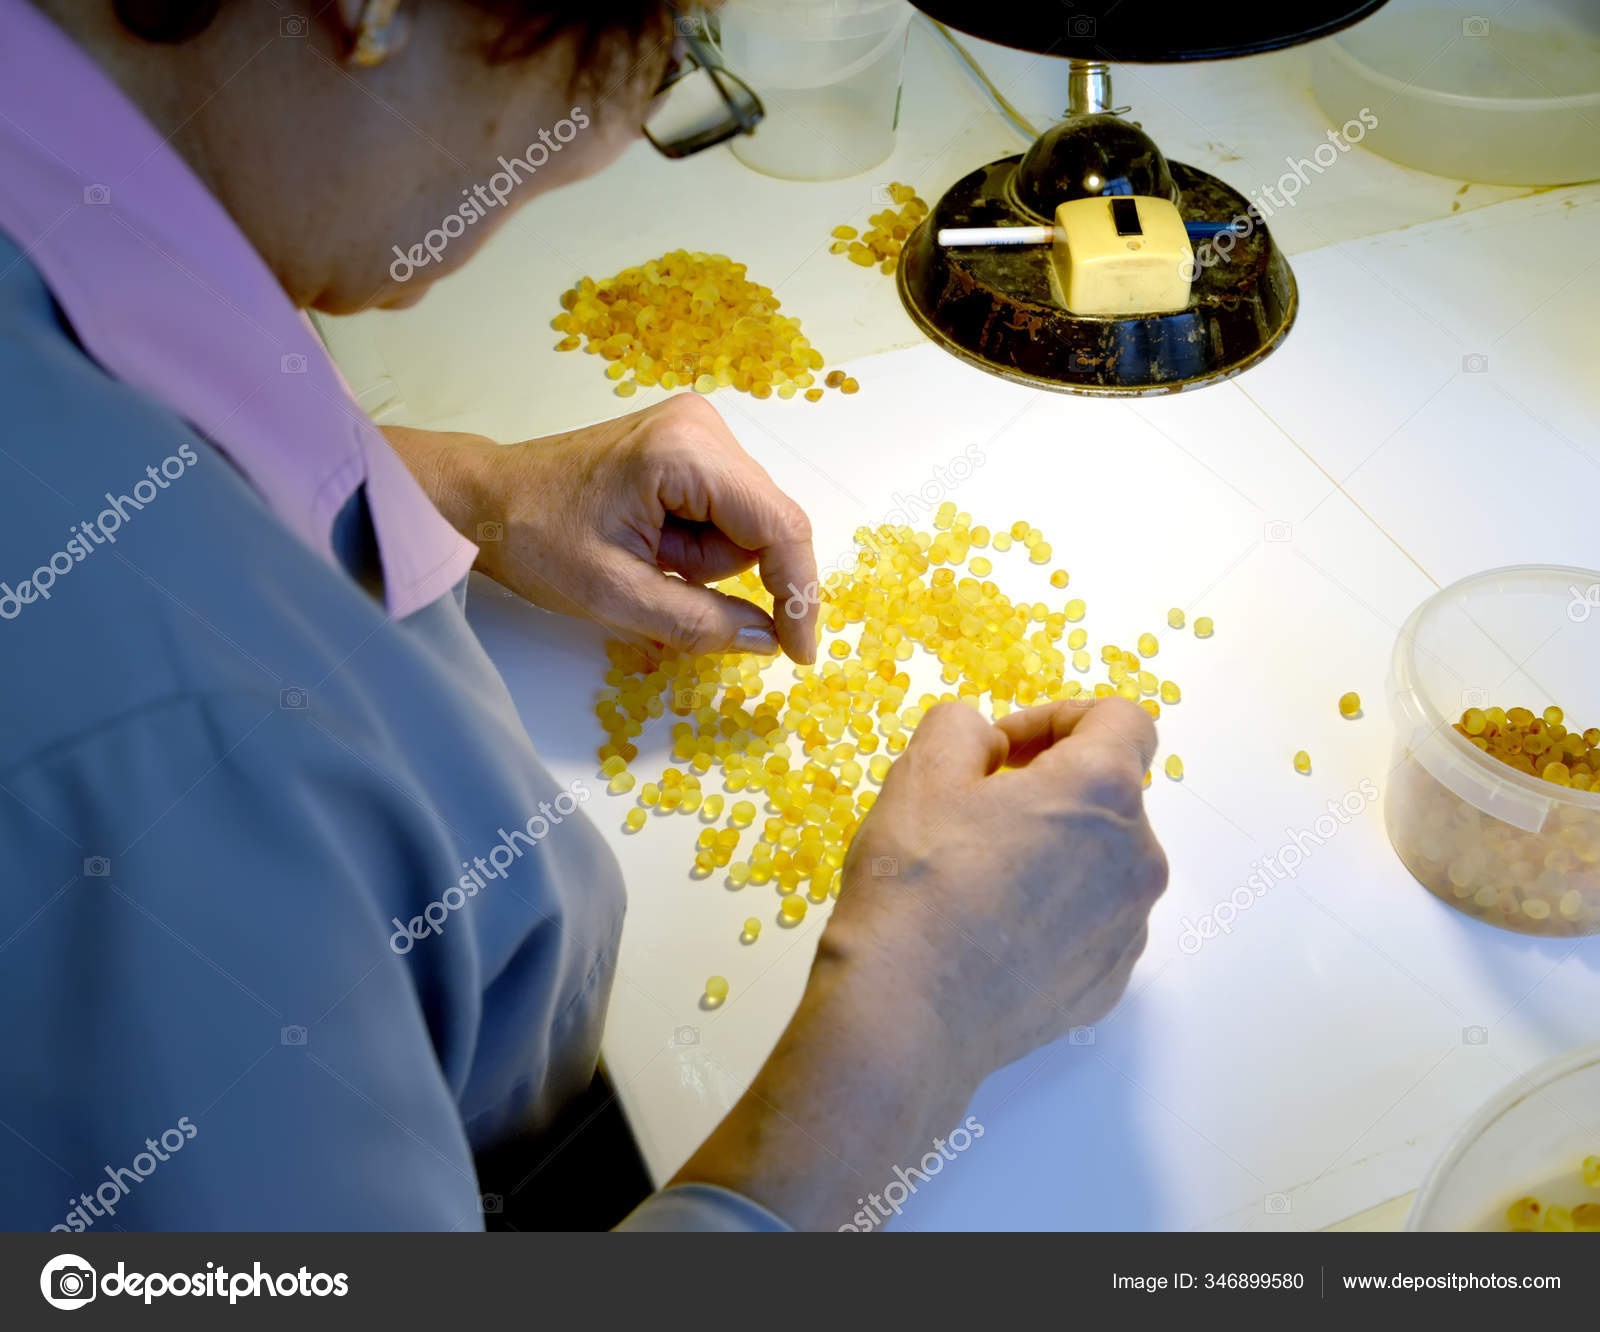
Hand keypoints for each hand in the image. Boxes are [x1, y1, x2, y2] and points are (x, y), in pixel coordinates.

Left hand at [396, 397, 818, 661]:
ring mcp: (698, 430)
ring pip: (747, 524)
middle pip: (765, 524)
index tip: (799, 653)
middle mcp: (704, 425)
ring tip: (643, 555)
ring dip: (705, 559)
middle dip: (721, 569)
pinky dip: (697, 543)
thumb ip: (697, 623)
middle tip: (657, 576)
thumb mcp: (614, 596)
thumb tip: (767, 641)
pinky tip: (650, 541)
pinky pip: (727, 513)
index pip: (780, 526)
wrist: (487, 499)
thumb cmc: (536, 540)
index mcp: (686, 450)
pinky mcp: (690, 445)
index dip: (799, 594)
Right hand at [672, 697, 1166, 1227]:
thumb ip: (962, 726)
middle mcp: (1137, 857)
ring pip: (1101, 861)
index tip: (1005, 748)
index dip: (1060, 716)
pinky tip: (990, 928)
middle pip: (1110, 793)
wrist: (906, 1014)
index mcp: (1102, 791)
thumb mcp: (921, 772)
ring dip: (1053, 849)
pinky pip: (1091, 923)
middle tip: (975, 807)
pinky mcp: (1108, 982)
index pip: (1123, 719)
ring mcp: (1128, 927)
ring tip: (977, 874)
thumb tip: (988, 741)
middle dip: (1049, 786)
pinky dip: (1052, 910)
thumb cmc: (915, 885)